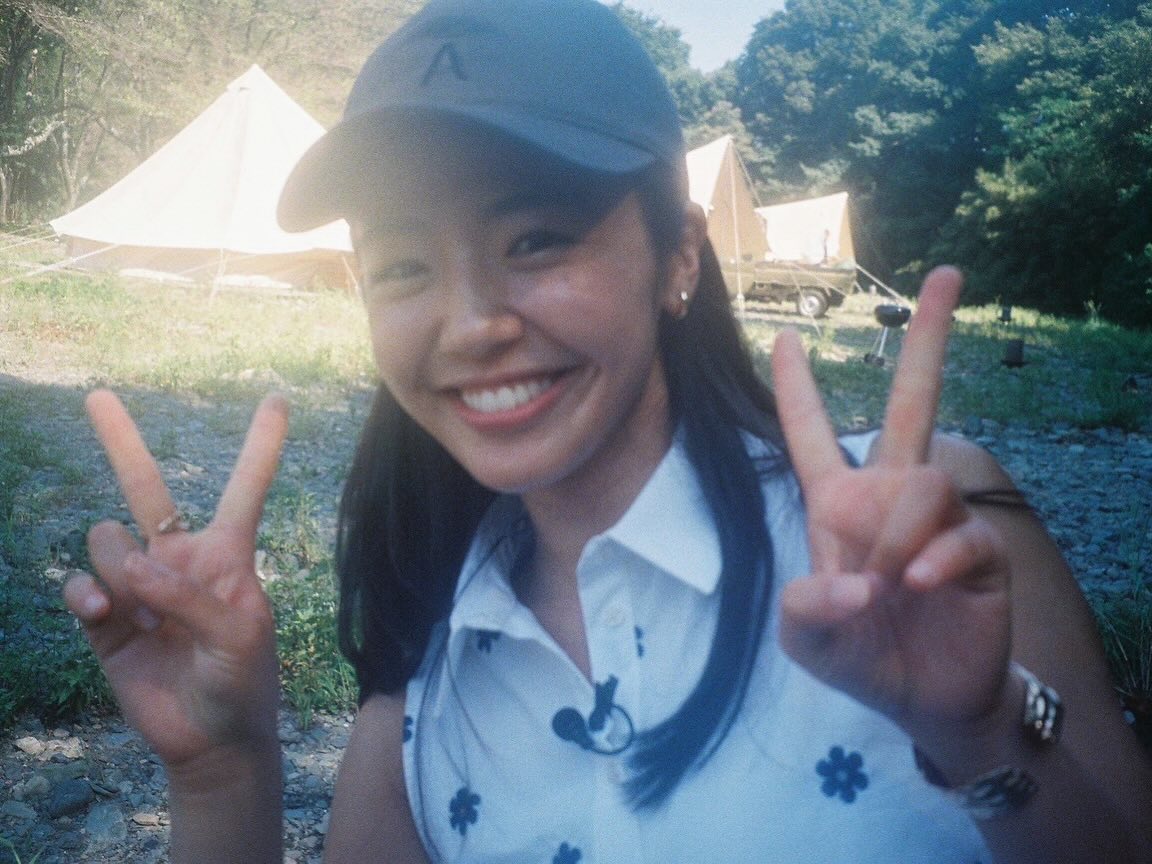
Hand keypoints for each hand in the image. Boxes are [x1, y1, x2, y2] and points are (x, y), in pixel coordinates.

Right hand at [64, 390, 288, 767]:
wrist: (210, 740)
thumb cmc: (241, 682)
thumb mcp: (237, 636)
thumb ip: (189, 596)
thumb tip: (129, 567)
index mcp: (228, 554)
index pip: (246, 487)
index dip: (262, 444)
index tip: (277, 397)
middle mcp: (179, 558)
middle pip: (146, 487)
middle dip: (121, 441)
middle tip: (96, 394)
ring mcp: (137, 586)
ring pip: (106, 538)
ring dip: (117, 569)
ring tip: (141, 616)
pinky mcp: (105, 619)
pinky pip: (80, 586)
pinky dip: (87, 597)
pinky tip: (107, 621)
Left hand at [770, 267, 1013, 735]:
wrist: (926, 698)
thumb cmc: (859, 654)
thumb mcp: (808, 639)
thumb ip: (806, 610)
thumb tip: (855, 582)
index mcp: (839, 503)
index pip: (812, 433)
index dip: (796, 387)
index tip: (782, 335)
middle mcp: (890, 495)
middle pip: (911, 401)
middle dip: (925, 338)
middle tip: (944, 273)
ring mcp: (938, 518)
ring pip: (926, 480)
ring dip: (901, 535)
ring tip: (893, 582)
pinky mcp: (980, 549)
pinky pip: (962, 533)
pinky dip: (939, 559)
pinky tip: (922, 584)